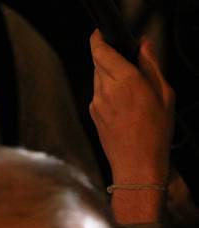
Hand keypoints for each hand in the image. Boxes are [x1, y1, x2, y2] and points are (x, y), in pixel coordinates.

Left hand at [89, 30, 174, 223]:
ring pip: (97, 77)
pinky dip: (107, 91)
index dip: (97, 39)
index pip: (101, 51)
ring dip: (108, 75)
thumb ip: (151, 66)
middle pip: (98, 62)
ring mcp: (96, 102)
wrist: (136, 164)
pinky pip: (98, 93)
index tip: (100, 34)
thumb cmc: (154, 133)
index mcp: (125, 81)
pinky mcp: (92, 113)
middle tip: (125, 63)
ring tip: (129, 89)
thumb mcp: (164, 95)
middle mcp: (105, 90)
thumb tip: (144, 46)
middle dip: (107, 57)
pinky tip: (123, 104)